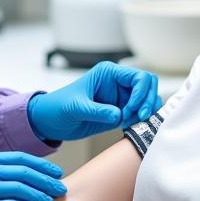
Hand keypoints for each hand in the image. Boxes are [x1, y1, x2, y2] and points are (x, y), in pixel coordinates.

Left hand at [27, 61, 162, 141]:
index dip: (140, 93)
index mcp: (109, 73)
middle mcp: (118, 84)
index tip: (130, 109)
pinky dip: (141, 121)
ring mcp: (121, 98)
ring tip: (131, 123)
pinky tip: (130, 127)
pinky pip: (140, 115)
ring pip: (148, 101)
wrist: (51, 121)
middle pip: (148, 86)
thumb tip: (119, 115)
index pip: (139, 77)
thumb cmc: (58, 106)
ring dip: (146, 112)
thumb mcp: (75, 107)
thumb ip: (96, 111)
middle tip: (138, 117)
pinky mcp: (121, 113)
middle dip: (147, 102)